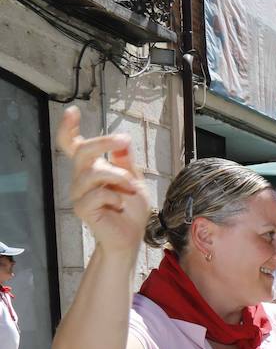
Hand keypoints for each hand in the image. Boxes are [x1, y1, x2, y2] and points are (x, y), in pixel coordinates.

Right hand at [56, 106, 149, 254]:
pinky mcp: (82, 208)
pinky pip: (97, 194)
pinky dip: (115, 196)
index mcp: (91, 168)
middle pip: (82, 151)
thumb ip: (126, 161)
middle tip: (124, 140)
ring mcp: (78, 193)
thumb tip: (123, 140)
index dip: (68, 128)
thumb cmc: (131, 209)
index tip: (72, 111)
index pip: (73, 145)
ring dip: (118, 177)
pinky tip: (120, 204)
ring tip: (130, 188)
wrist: (131, 237)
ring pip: (93, 172)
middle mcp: (81, 178)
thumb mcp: (133, 180)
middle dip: (103, 142)